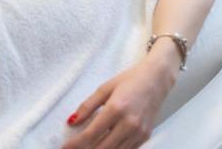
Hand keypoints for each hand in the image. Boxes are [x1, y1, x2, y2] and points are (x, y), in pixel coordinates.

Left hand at [62, 54, 178, 148]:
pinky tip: (103, 146)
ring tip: (87, 148)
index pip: (91, 134)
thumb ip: (87, 106)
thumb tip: (72, 121)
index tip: (64, 147)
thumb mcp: (105, 88)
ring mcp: (139, 132)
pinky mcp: (145, 136)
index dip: (75, 144)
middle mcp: (129, 123)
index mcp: (116, 108)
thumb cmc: (131, 80)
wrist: (157, 79)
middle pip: (102, 148)